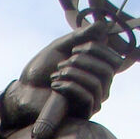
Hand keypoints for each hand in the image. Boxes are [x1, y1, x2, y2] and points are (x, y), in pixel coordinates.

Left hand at [1, 29, 122, 128]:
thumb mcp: (60, 47)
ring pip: (97, 85)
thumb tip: (103, 25)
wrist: (24, 90)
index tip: (74, 48)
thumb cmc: (42, 69)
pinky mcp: (82, 114)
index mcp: (98, 70)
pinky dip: (70, 87)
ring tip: (56, 74)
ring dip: (74, 75)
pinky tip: (54, 85)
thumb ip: (81, 36)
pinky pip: (88, 98)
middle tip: (63, 63)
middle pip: (108, 71)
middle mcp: (100, 86)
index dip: (97, 49)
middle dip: (84, 62)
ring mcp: (93, 101)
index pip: (115, 60)